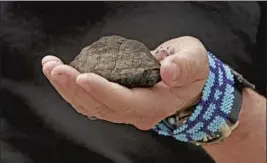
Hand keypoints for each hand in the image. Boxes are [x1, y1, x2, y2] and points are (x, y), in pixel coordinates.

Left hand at [41, 36, 208, 129]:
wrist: (186, 81)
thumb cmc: (190, 70)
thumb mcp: (195, 61)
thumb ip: (184, 66)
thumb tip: (168, 71)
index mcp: (155, 104)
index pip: (126, 102)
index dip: (103, 91)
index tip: (82, 76)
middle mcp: (136, 112)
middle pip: (101, 107)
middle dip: (75, 88)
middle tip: (55, 68)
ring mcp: (124, 109)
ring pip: (91, 106)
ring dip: (68, 88)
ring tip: (51, 67)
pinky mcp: (116, 102)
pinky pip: (91, 101)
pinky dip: (74, 88)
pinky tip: (62, 74)